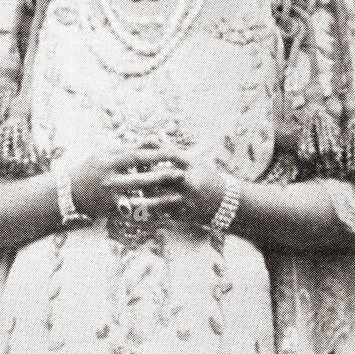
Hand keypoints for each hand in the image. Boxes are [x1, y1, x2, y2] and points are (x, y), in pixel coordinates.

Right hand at [68, 144, 186, 218]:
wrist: (68, 193)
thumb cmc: (91, 168)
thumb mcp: (106, 153)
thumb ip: (129, 147)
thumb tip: (154, 139)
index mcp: (109, 163)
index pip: (137, 157)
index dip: (156, 155)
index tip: (174, 152)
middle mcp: (110, 181)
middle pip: (140, 180)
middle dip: (162, 177)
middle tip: (182, 174)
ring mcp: (111, 199)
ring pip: (139, 202)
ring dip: (160, 201)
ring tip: (179, 197)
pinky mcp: (112, 213)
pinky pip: (134, 216)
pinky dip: (150, 217)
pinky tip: (165, 215)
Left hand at [112, 146, 231, 223]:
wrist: (230, 204)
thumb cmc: (209, 179)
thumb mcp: (195, 163)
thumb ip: (172, 154)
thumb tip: (147, 139)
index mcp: (193, 164)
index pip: (168, 154)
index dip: (149, 153)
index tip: (135, 155)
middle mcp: (191, 180)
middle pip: (159, 176)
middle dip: (140, 177)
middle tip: (124, 177)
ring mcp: (188, 198)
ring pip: (157, 198)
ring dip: (141, 198)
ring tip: (126, 197)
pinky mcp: (186, 214)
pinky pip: (162, 214)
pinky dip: (149, 213)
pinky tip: (136, 212)